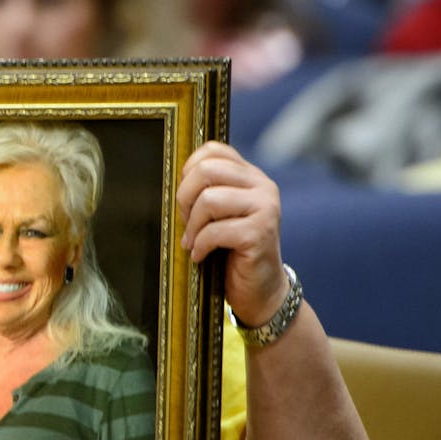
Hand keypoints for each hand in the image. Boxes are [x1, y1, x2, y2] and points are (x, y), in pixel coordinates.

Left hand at [176, 142, 288, 326]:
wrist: (260, 289)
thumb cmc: (232, 251)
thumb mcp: (219, 215)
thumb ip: (206, 191)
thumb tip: (174, 179)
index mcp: (250, 176)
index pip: (213, 150)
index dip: (188, 171)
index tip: (187, 199)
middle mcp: (263, 186)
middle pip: (206, 170)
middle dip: (185, 198)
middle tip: (186, 223)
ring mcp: (266, 208)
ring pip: (209, 199)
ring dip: (192, 226)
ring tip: (194, 241)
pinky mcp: (260, 233)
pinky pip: (215, 231)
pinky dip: (200, 246)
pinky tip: (201, 255)